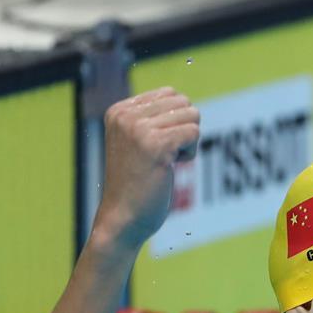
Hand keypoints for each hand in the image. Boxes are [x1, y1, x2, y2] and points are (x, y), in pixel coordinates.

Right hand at [91, 87, 199, 252]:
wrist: (122, 219)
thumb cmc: (135, 187)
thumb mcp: (137, 144)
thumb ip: (153, 120)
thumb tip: (185, 103)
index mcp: (119, 111)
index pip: (169, 94)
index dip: (175, 121)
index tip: (159, 147)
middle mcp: (126, 115)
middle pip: (183, 102)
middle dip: (184, 129)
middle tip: (167, 155)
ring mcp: (139, 129)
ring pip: (191, 115)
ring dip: (188, 142)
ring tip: (167, 162)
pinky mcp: (156, 145)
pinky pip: (194, 133)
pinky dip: (190, 153)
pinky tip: (172, 167)